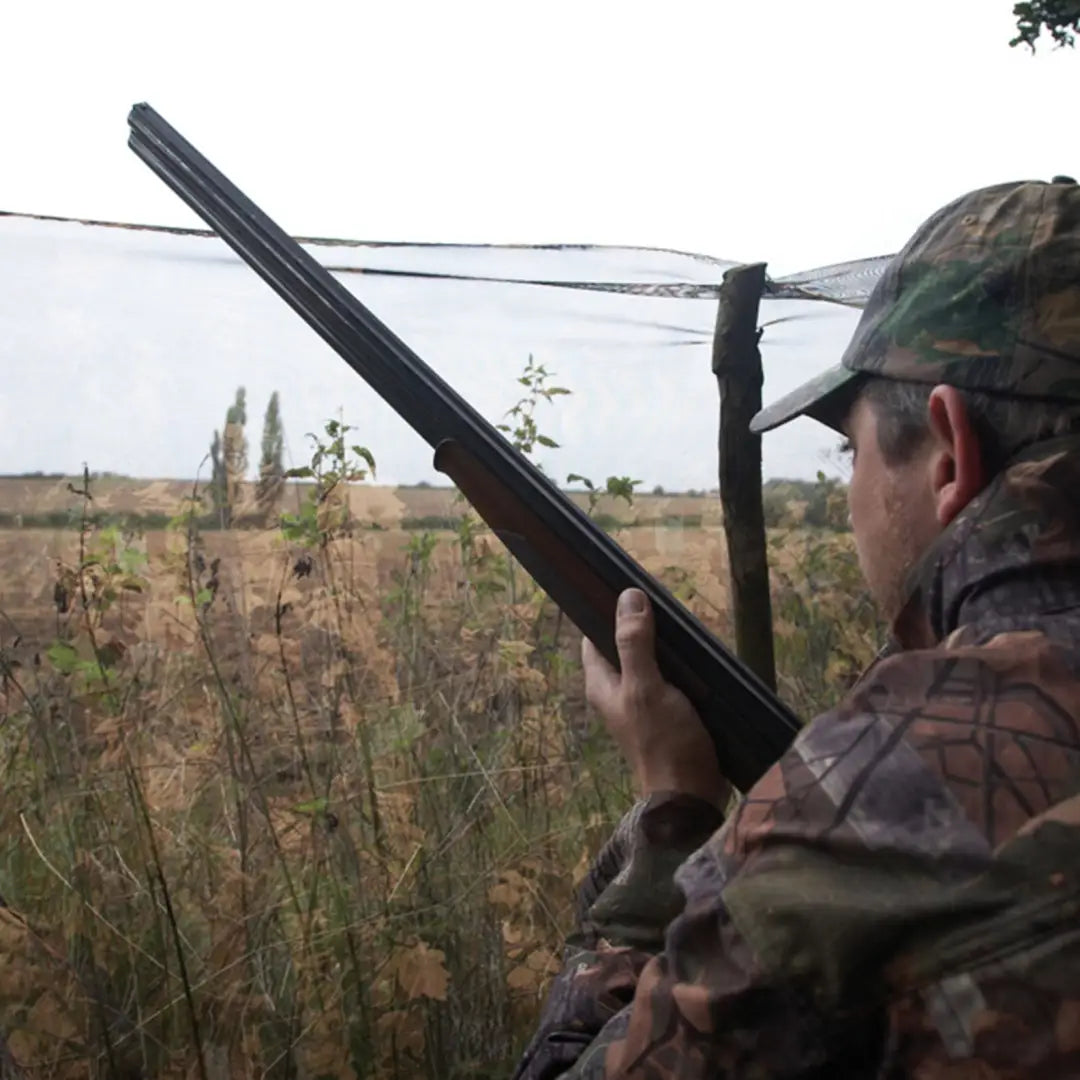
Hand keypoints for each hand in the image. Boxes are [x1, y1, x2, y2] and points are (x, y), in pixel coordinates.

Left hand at [582, 588, 729, 807]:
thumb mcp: (646, 687)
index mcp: (601, 684)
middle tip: (664, 600)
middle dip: (641, 624)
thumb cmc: (663, 741)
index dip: (605, 612)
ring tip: (684, 622)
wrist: (691, 795)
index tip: (627, 587)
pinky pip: (669, 678)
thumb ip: (635, 644)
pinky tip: (697, 653)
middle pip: (623, 645)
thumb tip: (628, 597)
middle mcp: (617, 691)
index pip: (593, 636)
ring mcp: (642, 703)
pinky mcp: (667, 712)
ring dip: (664, 644)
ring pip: (649, 661)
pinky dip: (680, 664)